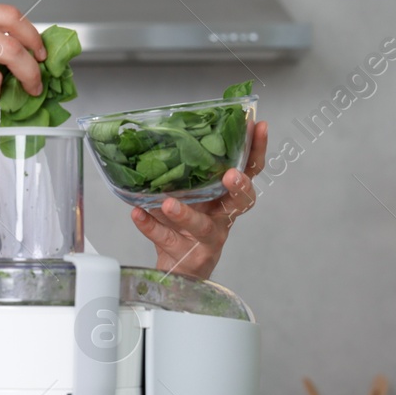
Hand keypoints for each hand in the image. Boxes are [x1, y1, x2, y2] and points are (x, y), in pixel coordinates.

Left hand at [130, 120, 266, 280]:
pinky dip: (150, 226)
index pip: (249, 172)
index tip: (258, 126)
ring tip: (168, 203)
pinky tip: (137, 214)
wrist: (180, 268)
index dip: (256, 150)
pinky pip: (166, 239)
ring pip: (201, 227)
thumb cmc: (188, 225)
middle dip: (240, 188)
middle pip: (240, 203)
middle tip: (232, 175)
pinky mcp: (183, 253)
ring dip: (185, 214)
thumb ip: (187, 172)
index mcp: (226, 198)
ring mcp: (204, 238)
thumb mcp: (193, 195)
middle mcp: (221, 218)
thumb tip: (168, 132)